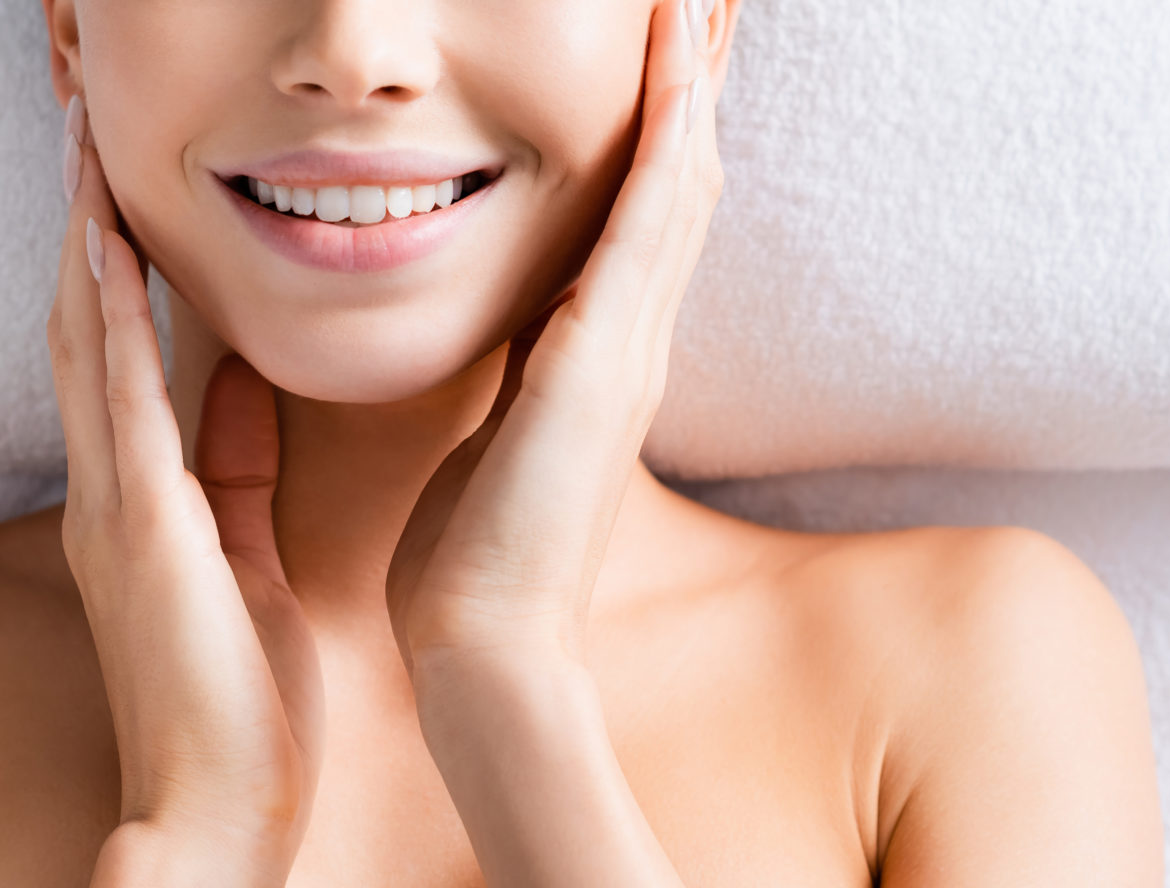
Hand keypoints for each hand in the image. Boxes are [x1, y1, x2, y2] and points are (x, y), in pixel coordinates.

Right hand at [50, 94, 323, 885]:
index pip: (111, 363)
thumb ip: (234, 470)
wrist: (215, 809)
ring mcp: (112, 512)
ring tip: (84, 158)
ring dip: (84, 249)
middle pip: (81, 335)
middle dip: (80, 235)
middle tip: (80, 141)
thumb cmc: (237, 704)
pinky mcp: (141, 533)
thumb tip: (244, 384)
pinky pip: (121, 401)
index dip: (105, 271)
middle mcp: (106, 497)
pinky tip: (111, 252)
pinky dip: (111, 319)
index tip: (112, 188)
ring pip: (86, 348)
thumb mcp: (244, 561)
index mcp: (132, 507)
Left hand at [386, 0, 723, 667]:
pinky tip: (680, 64)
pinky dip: (671, 134)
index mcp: (599, 355)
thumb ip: (505, 380)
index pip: (642, 214)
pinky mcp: (606, 354)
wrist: (484, 642)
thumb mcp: (489, 436)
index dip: (661, 126)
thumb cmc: (472, 558)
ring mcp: (631, 343)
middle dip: (697, 81)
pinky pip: (653, 217)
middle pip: (685, 177)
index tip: (662, 47)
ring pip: (684, 177)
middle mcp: (633, 338)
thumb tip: (497, 341)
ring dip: (697, 80)